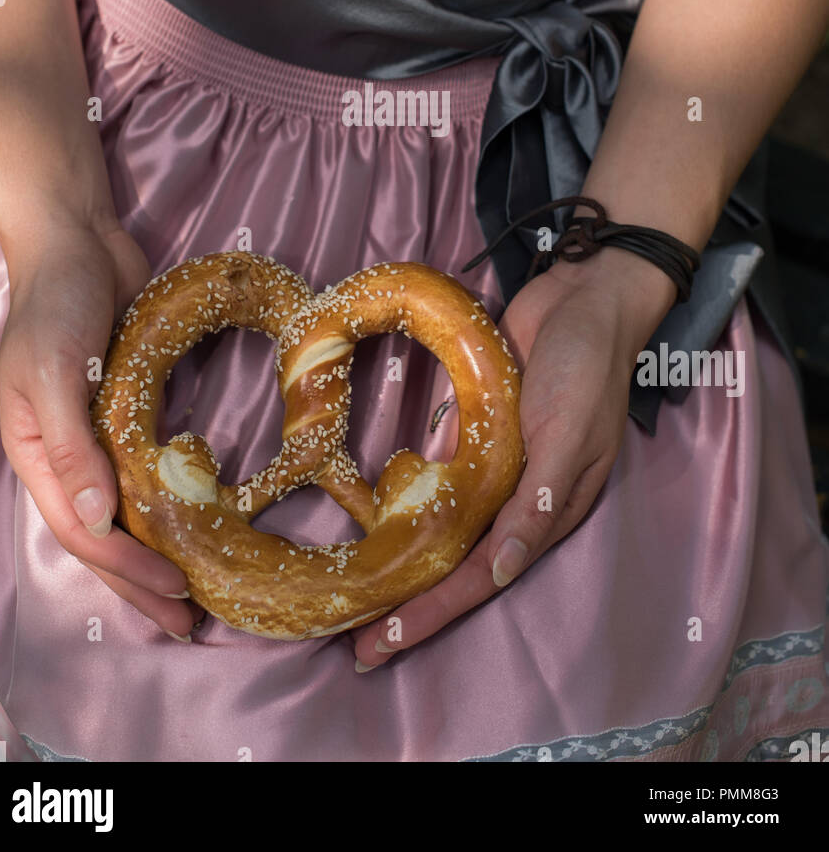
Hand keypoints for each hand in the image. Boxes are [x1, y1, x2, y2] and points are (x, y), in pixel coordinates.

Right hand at [0, 210, 201, 638]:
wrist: (76, 242)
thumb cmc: (55, 302)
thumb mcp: (53, 371)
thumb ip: (71, 446)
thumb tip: (100, 521)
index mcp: (38, 453)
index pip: (85, 531)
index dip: (127, 568)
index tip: (174, 592)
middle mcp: (66, 454)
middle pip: (103, 536)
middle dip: (141, 583)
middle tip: (189, 621)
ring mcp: (96, 434)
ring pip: (126, 512)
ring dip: (155, 552)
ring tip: (193, 591)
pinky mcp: (126, 411)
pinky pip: (144, 471)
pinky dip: (164, 503)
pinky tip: (191, 522)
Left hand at [353, 250, 674, 669]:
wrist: (584, 296)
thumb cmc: (586, 368)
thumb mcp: (570, 437)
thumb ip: (538, 503)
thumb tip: (502, 572)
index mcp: (546, 509)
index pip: (480, 576)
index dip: (431, 612)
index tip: (383, 642)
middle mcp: (517, 496)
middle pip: (455, 564)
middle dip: (410, 604)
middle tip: (355, 645)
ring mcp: (496, 464)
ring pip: (443, 527)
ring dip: (405, 562)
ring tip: (358, 595)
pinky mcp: (477, 430)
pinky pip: (441, 475)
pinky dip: (409, 500)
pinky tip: (375, 520)